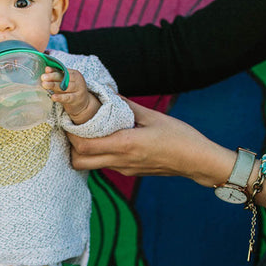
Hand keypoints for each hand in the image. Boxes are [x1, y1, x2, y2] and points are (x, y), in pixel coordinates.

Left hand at [41, 67, 100, 124]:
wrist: (83, 104)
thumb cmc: (71, 91)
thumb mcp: (65, 82)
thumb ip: (56, 75)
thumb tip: (47, 68)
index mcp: (75, 74)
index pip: (63, 71)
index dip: (54, 71)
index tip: (45, 70)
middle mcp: (78, 80)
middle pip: (64, 78)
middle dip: (53, 77)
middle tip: (43, 77)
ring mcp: (78, 90)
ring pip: (65, 87)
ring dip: (54, 85)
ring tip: (44, 85)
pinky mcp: (76, 99)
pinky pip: (67, 98)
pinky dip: (60, 97)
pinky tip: (53, 97)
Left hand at [68, 99, 236, 187]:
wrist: (195, 161)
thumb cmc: (179, 137)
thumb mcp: (153, 117)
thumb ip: (127, 106)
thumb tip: (109, 93)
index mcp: (125, 145)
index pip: (85, 146)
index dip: (72, 135)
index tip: (69, 121)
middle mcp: (120, 160)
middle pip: (80, 162)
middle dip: (71, 147)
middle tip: (73, 130)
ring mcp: (123, 169)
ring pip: (90, 166)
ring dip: (83, 152)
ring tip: (88, 134)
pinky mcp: (128, 172)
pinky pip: (104, 165)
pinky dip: (98, 155)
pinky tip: (105, 141)